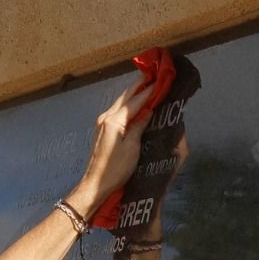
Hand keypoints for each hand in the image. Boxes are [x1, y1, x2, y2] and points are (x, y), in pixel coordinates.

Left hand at [66, 75, 151, 215]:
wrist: (96, 184)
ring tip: (149, 84)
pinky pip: (118, 110)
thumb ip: (139, 125)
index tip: (162, 79)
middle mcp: (106, 117)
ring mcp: (102, 123)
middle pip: (125, 96)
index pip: (135, 100)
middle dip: (140, 85)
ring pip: (121, 101)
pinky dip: (128, 103)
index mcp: (114, 120)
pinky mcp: (103, 129)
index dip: (150, 89)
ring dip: (134, 93)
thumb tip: (148, 110)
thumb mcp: (132, 147)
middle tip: (155, 74)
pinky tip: (137, 102)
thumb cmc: (116, 168)